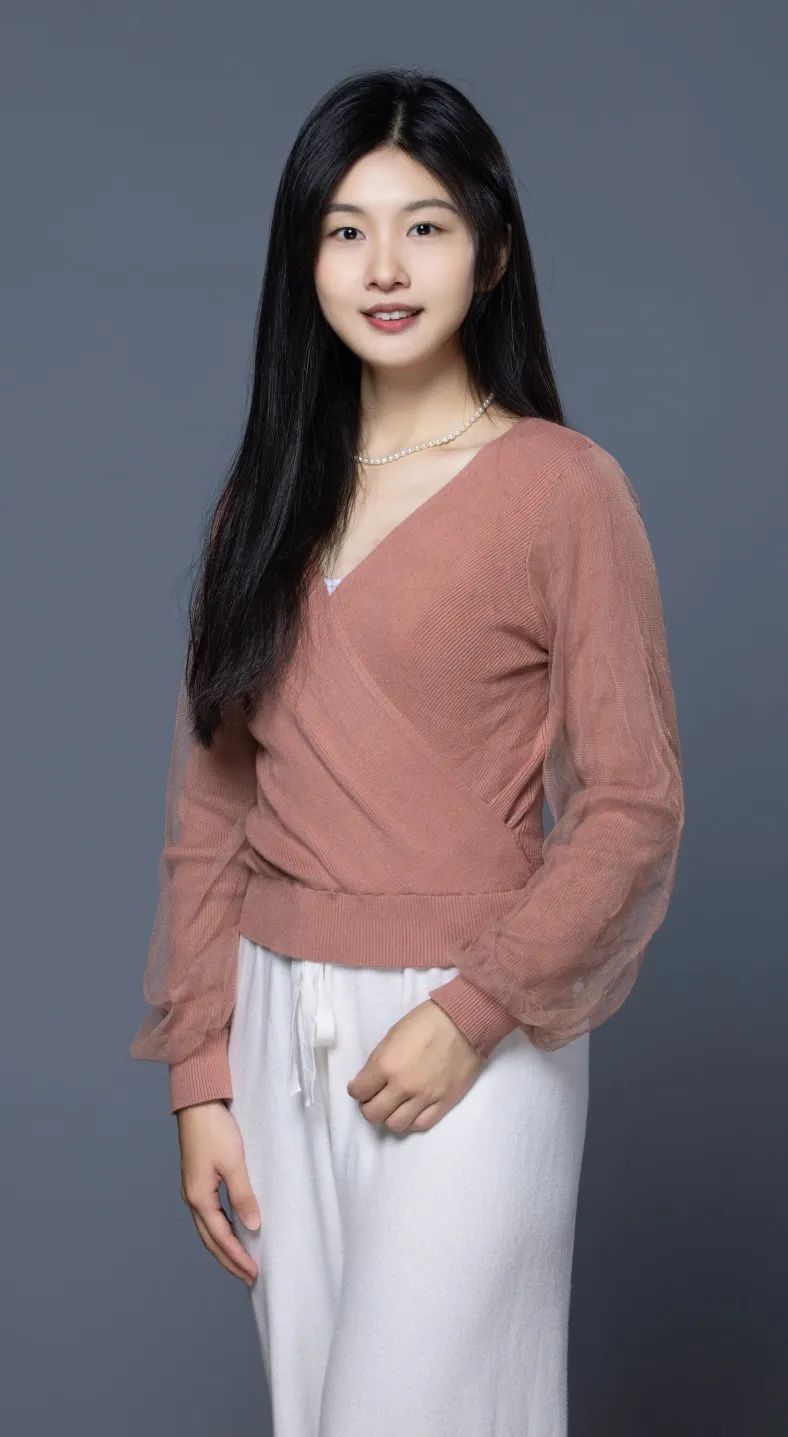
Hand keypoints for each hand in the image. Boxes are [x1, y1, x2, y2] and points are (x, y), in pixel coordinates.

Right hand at [176, 1099, 260, 1286]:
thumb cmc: (215, 1129)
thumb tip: (252, 1226)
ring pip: (208, 1229)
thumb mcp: (233, 1163)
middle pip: (211, 1240)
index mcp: (199, 1197)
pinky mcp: (197, 1181)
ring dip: (224, 1248)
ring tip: (241, 1262)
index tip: (253, 1274)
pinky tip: (232, 1231)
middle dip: (229, 1260)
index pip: (221, 1237)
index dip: (237, 1257)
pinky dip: (221, 1231)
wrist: (197, 1103)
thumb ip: (243, 1195)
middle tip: (249, 1278)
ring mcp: (193, 1190)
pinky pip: (209, 1216)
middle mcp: (192, 1198)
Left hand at [346, 998, 482, 1132]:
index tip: (361, 1087)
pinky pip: (421, 1125)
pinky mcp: (444, 1103)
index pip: (359, 1092)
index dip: (357, 1090)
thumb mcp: (392, 1035)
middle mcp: (403, 1086)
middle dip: (369, 1107)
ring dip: (389, 1117)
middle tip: (375, 1098)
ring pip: (396, 1125)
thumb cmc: (425, 1022)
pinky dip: (412, 1121)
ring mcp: (425, 1097)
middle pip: (373, 1115)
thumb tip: (367, 1081)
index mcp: (386, 1065)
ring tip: (394, 1106)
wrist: (463, 1022)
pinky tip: (411, 1110)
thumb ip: (378, 1061)